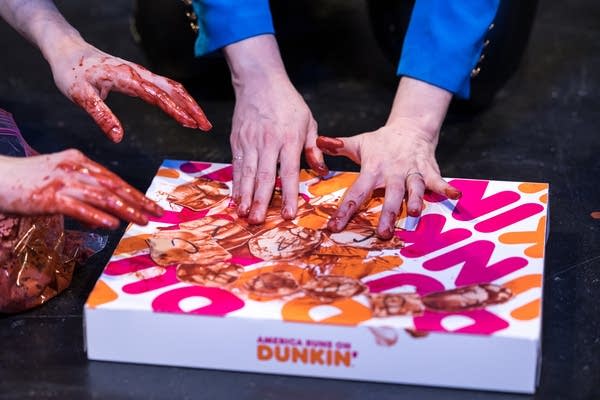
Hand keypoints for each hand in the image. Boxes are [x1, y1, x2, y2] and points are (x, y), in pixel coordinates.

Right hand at [0, 149, 162, 228]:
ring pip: (102, 197)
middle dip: (139, 201)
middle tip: (157, 212)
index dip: (135, 193)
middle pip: (113, 186)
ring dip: (126, 210)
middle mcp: (74, 168)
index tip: (152, 205)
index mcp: (78, 161)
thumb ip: (84, 190)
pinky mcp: (49, 198)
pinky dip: (97, 216)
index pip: (113, 179)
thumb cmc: (27, 181)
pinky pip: (79, 208)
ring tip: (142, 220)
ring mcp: (62, 182)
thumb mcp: (60, 178)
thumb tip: (109, 212)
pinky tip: (112, 224)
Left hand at [48, 41, 210, 141]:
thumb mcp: (80, 96)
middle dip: (192, 107)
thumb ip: (101, 116)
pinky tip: (184, 111)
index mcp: (127, 78)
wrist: (68, 51)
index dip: (175, 110)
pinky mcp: (140, 77)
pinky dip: (180, 98)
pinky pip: (166, 86)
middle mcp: (139, 74)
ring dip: (189, 103)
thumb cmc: (72, 72)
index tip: (190, 124)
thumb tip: (118, 138)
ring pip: (173, 87)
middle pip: (174, 89)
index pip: (158, 95)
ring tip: (201, 122)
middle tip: (206, 126)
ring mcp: (141, 74)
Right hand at [224, 35, 326, 224]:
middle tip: (258, 221)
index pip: (289, 172)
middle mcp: (268, 142)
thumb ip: (314, 148)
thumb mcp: (308, 122)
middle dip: (260, 201)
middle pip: (264, 176)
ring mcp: (250, 142)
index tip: (288, 214)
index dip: (289, 195)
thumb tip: (321, 172)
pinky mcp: (237, 141)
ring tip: (243, 214)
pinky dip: (235, 183)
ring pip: (247, 173)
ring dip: (245, 196)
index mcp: (289, 139)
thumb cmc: (287, 102)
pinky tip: (235, 198)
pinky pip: (236, 166)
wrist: (259, 81)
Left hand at [317, 121, 459, 239]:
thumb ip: (338, 146)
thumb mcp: (359, 142)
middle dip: (387, 214)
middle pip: (390, 194)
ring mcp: (412, 172)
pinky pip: (438, 181)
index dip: (345, 210)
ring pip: (414, 188)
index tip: (334, 228)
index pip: (357, 191)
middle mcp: (393, 172)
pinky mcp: (429, 171)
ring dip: (415, 200)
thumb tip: (319, 143)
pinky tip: (455, 196)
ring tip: (415, 213)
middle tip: (382, 233)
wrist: (410, 127)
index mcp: (373, 169)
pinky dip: (446, 188)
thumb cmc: (381, 143)